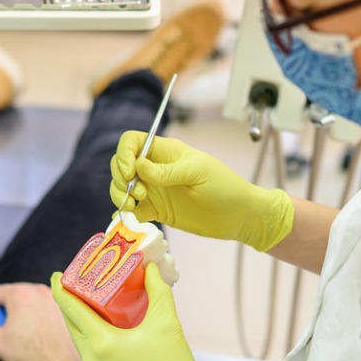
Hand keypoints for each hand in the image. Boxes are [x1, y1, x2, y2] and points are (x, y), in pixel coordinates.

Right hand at [0, 283, 87, 360]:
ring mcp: (54, 299)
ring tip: (27, 332)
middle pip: (15, 293)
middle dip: (10, 308)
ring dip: (26, 311)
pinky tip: (40, 332)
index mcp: (20, 294)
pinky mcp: (65, 309)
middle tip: (10, 328)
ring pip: (31, 299)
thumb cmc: (32, 356)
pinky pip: (45, 306)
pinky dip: (40, 314)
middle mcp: (40, 291)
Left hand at [51, 265, 236, 360]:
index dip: (61, 289)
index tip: (58, 274)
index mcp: (101, 343)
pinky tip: (105, 333)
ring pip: (80, 342)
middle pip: (71, 325)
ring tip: (90, 306)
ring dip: (80, 323)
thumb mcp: (167, 322)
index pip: (71, 309)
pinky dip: (92, 341)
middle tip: (74, 285)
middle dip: (69, 304)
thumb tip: (150, 267)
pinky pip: (90, 358)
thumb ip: (157, 289)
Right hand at [110, 132, 294, 251]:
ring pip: (123, 186)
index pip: (133, 142)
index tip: (130, 173)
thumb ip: (167, 171)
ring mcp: (155, 190)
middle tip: (139, 192)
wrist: (240, 216)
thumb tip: (138, 167)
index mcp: (166, 152)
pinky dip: (126, 213)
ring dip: (120, 195)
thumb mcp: (198, 173)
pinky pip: (132, 209)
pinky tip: (131, 218)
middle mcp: (156, 169)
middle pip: (122, 164)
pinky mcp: (157, 210)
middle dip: (120, 177)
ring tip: (135, 205)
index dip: (124, 154)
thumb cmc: (225, 187)